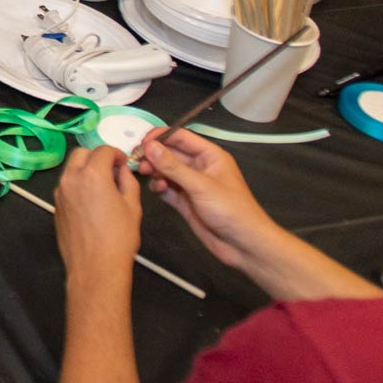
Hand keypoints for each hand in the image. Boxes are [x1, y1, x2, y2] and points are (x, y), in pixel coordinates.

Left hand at [53, 146, 142, 284]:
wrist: (95, 267)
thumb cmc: (118, 238)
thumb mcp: (132, 206)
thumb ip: (127, 181)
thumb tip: (122, 171)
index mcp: (92, 174)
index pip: (103, 150)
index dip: (116, 154)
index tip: (123, 163)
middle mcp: (71, 179)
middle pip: (81, 154)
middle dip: (97, 157)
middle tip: (112, 171)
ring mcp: (60, 193)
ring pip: (71, 170)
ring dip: (85, 170)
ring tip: (102, 187)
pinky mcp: (56, 206)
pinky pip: (66, 187)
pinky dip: (77, 185)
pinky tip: (91, 202)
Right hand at [133, 129, 279, 272]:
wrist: (243, 245)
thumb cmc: (230, 210)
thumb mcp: (201, 185)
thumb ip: (173, 166)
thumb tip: (150, 146)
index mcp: (210, 156)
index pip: (181, 137)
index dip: (161, 137)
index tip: (142, 144)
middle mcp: (199, 167)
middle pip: (171, 153)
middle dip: (154, 155)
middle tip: (139, 162)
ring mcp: (191, 185)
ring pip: (166, 171)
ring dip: (155, 171)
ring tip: (147, 175)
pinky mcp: (185, 202)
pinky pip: (166, 188)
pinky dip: (158, 187)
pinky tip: (157, 190)